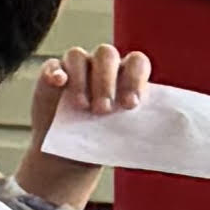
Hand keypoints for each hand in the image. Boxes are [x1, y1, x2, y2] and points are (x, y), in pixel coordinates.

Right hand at [20, 44, 149, 209]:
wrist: (70, 155)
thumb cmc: (104, 141)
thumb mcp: (123, 135)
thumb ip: (136, 128)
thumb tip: (157, 139)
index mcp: (126, 75)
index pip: (136, 62)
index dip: (135, 79)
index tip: (130, 105)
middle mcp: (102, 66)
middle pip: (106, 55)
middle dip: (106, 81)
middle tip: (103, 110)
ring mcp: (75, 68)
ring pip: (78, 56)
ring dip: (81, 80)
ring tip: (82, 107)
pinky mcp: (52, 75)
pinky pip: (52, 66)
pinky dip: (55, 73)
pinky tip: (59, 83)